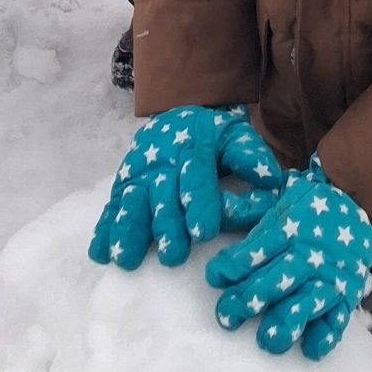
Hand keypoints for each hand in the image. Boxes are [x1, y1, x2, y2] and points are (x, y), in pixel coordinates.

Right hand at [89, 105, 284, 268]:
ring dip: (128, 231)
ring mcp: (138, 173)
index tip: (203, 232)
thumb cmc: (213, 135)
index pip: (195, 176)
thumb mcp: (236, 135)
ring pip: (132, 203)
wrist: (177, 113)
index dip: (199, 204)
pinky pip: (112, 207)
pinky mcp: (122, 184)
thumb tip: (271, 178)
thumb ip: (251, 156)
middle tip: (173, 256)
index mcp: (192, 146)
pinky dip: (105, 229)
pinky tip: (100, 253)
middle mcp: (161, 161)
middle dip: (166, 226)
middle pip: (161, 196)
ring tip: (126, 258)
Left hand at [205, 161, 371, 358]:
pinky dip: (326, 334)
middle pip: (276, 281)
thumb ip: (248, 209)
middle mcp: (307, 256)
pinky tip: (310, 349)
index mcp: (288, 230)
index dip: (233, 266)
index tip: (215, 277)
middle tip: (227, 318)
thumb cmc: (309, 208)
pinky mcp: (346, 295)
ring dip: (287, 322)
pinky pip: (337, 318)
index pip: (256, 252)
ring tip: (268, 340)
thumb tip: (217, 206)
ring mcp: (328, 277)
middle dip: (249, 300)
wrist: (361, 205)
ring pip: (306, 303)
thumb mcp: (279, 198)